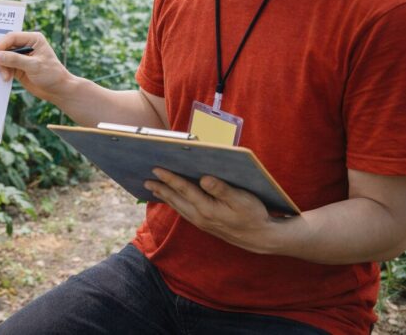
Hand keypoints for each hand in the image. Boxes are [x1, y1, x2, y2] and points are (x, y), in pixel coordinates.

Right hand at [0, 31, 72, 102]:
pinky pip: (5, 66)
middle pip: (6, 47)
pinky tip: (7, 78)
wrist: (58, 90)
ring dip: (2, 67)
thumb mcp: (34, 66)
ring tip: (6, 77)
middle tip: (1, 70)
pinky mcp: (18, 67)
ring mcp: (21, 57)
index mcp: (33, 39)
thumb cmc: (52, 74)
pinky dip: (3, 72)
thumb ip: (15, 60)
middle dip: (1, 58)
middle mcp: (26, 45)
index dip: (1, 45)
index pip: (12, 37)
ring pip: (3, 57)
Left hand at [144, 168, 284, 253]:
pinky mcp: (206, 225)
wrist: (262, 238)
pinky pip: (185, 212)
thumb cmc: (254, 215)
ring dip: (166, 197)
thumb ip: (221, 189)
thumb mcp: (241, 199)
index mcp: (207, 209)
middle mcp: (200, 217)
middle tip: (145, 179)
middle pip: (175, 199)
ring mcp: (202, 222)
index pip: (183, 189)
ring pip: (179, 207)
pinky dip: (176, 204)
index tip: (156, 169)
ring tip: (154, 188)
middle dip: (160, 188)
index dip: (169, 178)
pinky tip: (174, 200)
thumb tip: (204, 178)